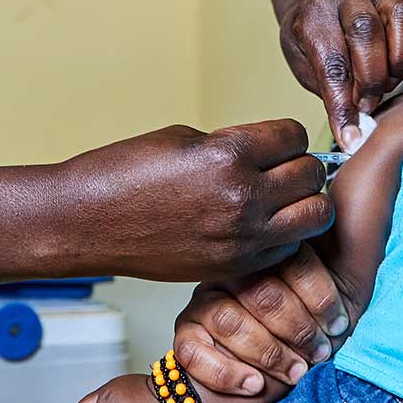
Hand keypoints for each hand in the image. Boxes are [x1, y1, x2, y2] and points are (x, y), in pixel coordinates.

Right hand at [63, 120, 332, 282]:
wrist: (87, 222)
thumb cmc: (125, 174)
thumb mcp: (185, 139)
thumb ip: (234, 146)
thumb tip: (268, 155)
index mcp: (228, 154)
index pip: (293, 136)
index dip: (284, 136)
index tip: (274, 141)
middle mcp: (242, 197)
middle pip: (311, 175)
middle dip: (299, 166)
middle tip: (281, 168)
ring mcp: (242, 237)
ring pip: (314, 216)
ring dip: (303, 203)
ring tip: (280, 199)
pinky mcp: (234, 266)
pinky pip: (287, 248)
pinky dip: (283, 235)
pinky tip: (259, 226)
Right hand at [170, 244, 347, 395]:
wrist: (264, 371)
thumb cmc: (303, 333)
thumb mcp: (324, 304)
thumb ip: (334, 279)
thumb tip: (366, 230)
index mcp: (264, 256)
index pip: (292, 260)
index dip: (320, 295)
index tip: (340, 325)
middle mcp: (230, 275)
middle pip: (262, 292)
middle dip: (298, 328)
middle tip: (320, 353)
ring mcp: (203, 303)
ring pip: (229, 320)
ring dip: (269, 352)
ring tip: (296, 373)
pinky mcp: (185, 335)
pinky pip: (193, 352)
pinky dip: (226, 372)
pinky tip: (254, 384)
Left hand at [278, 0, 402, 148]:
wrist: (320, 5)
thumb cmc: (313, 41)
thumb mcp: (306, 68)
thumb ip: (331, 95)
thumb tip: (354, 135)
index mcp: (315, 14)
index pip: (331, 61)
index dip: (342, 103)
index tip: (349, 133)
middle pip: (367, 32)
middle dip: (371, 79)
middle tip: (366, 105)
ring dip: (399, 64)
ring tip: (385, 84)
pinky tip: (401, 69)